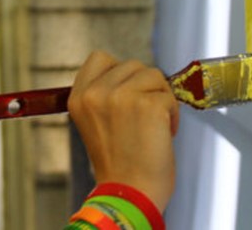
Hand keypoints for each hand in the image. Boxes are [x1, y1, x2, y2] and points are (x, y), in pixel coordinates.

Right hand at [68, 50, 178, 210]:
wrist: (129, 193)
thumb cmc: (118, 162)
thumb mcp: (94, 122)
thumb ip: (104, 95)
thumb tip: (132, 75)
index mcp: (78, 97)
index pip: (100, 58)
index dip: (119, 72)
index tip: (126, 93)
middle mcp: (96, 93)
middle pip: (133, 64)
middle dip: (144, 87)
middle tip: (142, 117)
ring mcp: (121, 97)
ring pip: (154, 75)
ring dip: (160, 97)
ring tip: (152, 125)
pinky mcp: (148, 105)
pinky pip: (169, 95)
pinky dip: (172, 113)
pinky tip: (162, 133)